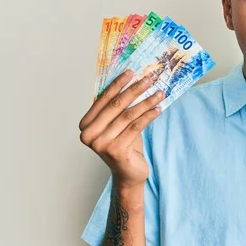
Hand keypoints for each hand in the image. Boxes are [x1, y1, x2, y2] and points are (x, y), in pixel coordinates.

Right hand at [79, 71, 164, 187]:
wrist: (128, 174)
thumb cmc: (123, 145)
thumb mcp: (117, 124)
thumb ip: (116, 107)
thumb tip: (131, 80)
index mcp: (85, 125)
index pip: (103, 99)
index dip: (118, 84)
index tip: (131, 71)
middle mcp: (89, 135)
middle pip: (116, 105)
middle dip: (134, 90)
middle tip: (149, 79)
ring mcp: (101, 144)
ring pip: (128, 115)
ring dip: (146, 102)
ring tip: (159, 93)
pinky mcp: (116, 150)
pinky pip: (136, 127)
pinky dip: (149, 116)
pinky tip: (158, 109)